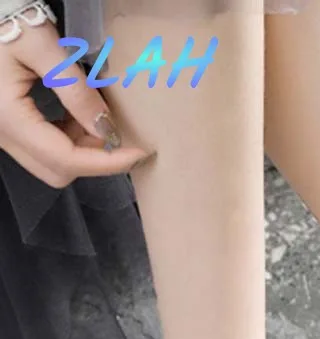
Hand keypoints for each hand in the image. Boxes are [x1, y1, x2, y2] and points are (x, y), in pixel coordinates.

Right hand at [0, 10, 149, 187]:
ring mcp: (4, 133)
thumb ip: (76, 91)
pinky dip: (69, 140)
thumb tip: (107, 129)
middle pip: (58, 170)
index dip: (107, 162)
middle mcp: (2, 133)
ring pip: (52, 163)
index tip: (138, 153)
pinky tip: (78, 116)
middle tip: (116, 132)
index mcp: (9, 117)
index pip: (66, 159)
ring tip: (95, 117)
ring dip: (82, 149)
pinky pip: (44, 149)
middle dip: (93, 159)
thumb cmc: (9, 20)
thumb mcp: (44, 47)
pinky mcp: (9, 128)